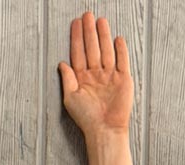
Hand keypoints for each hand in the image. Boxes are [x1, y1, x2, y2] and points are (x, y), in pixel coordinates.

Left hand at [59, 11, 132, 135]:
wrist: (105, 130)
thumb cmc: (87, 119)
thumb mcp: (70, 98)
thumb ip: (67, 79)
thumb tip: (61, 63)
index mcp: (82, 77)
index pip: (79, 52)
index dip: (76, 37)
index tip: (75, 23)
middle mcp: (96, 74)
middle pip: (92, 47)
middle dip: (89, 31)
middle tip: (88, 15)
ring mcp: (110, 76)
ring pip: (106, 51)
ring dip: (104, 36)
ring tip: (101, 21)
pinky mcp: (123, 81)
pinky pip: (122, 62)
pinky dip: (121, 50)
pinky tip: (118, 39)